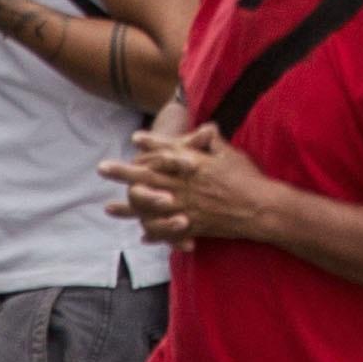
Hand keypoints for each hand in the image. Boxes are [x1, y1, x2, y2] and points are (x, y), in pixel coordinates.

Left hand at [105, 121, 285, 248]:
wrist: (260, 208)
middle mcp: (185, 186)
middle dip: (124, 173)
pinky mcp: (192, 225)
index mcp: (195, 165)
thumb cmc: (248, 178)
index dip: (150, 145)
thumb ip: (214, 142)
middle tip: (102, 168)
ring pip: (150, 207)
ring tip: (108, 208)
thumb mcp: (231, 154)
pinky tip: (140, 234)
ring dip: (128, 207)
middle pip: (149, 178)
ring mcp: (186, 207)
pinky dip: (153, 233)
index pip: (167, 152)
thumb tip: (206, 127)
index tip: (134, 139)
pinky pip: (167, 231)